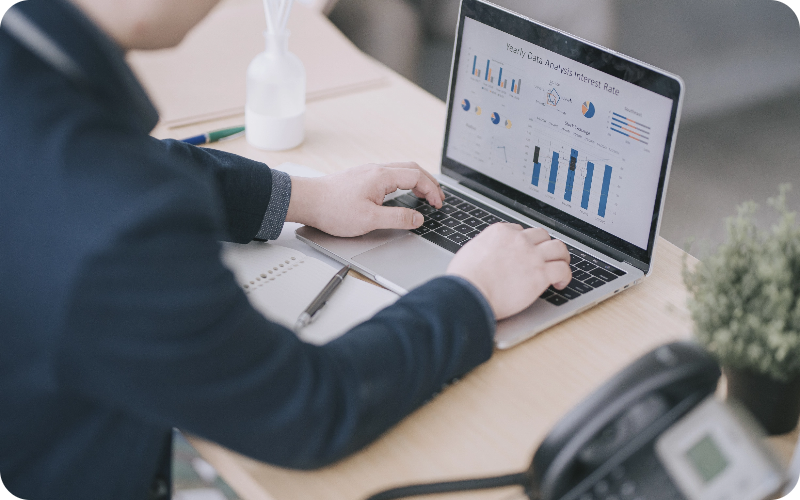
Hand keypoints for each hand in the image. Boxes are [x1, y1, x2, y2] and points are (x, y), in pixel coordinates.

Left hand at [286, 162, 444, 236]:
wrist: (306, 201)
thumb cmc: (333, 210)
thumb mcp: (370, 219)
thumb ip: (398, 218)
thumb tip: (418, 219)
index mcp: (382, 176)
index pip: (418, 176)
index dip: (433, 190)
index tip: (439, 204)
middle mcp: (376, 169)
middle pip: (412, 168)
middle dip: (429, 182)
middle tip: (438, 198)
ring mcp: (368, 172)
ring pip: (401, 170)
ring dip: (417, 181)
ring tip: (424, 195)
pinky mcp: (360, 178)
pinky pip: (390, 174)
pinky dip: (404, 181)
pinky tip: (401, 192)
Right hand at [446, 224, 571, 319]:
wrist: (468, 292)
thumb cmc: (464, 279)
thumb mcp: (470, 252)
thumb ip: (484, 249)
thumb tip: (486, 256)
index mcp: (500, 232)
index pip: (521, 230)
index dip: (525, 242)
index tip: (526, 252)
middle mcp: (518, 240)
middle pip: (542, 235)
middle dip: (545, 246)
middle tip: (546, 257)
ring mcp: (531, 255)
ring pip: (559, 248)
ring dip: (561, 257)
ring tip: (560, 267)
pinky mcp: (540, 274)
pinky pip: (563, 269)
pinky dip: (565, 276)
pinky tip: (559, 283)